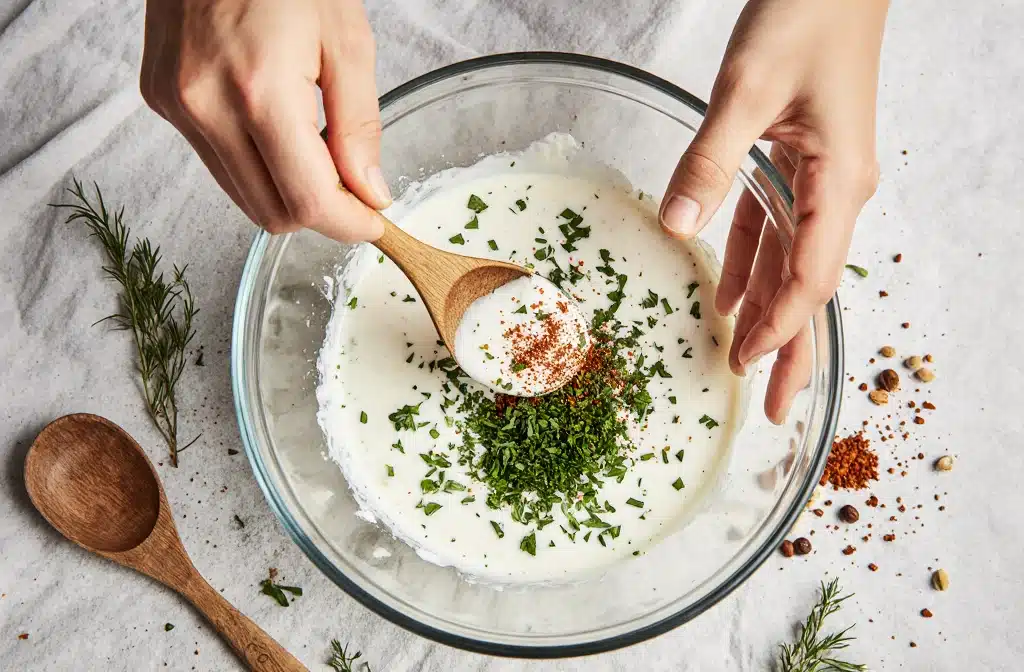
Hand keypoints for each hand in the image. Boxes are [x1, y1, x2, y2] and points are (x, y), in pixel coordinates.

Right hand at [140, 0, 387, 241]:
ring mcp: (176, 109)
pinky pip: (218, 165)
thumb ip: (359, 125)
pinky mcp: (161, 103)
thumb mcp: (346, 39)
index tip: (375, 221)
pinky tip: (276, 131)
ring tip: (316, 151)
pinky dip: (256, 166)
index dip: (349, 224)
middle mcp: (206, 109)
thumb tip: (370, 193)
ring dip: (288, 193)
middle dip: (321, 212)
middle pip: (274, 213)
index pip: (309, 200)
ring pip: (244, 198)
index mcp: (260, 92)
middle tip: (353, 185)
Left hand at [659, 0, 886, 422]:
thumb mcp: (747, 87)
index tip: (750, 365)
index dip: (781, 326)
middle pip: (809, 289)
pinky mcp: (797, 167)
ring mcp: (818, 182)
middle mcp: (835, 193)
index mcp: (837, 182)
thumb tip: (679, 225)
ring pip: (790, 267)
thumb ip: (712, 158)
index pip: (809, 275)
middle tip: (773, 409)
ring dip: (768, 317)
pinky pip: (773, 232)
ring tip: (743, 366)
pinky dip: (751, 269)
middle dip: (791, 350)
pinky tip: (730, 299)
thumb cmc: (808, 16)